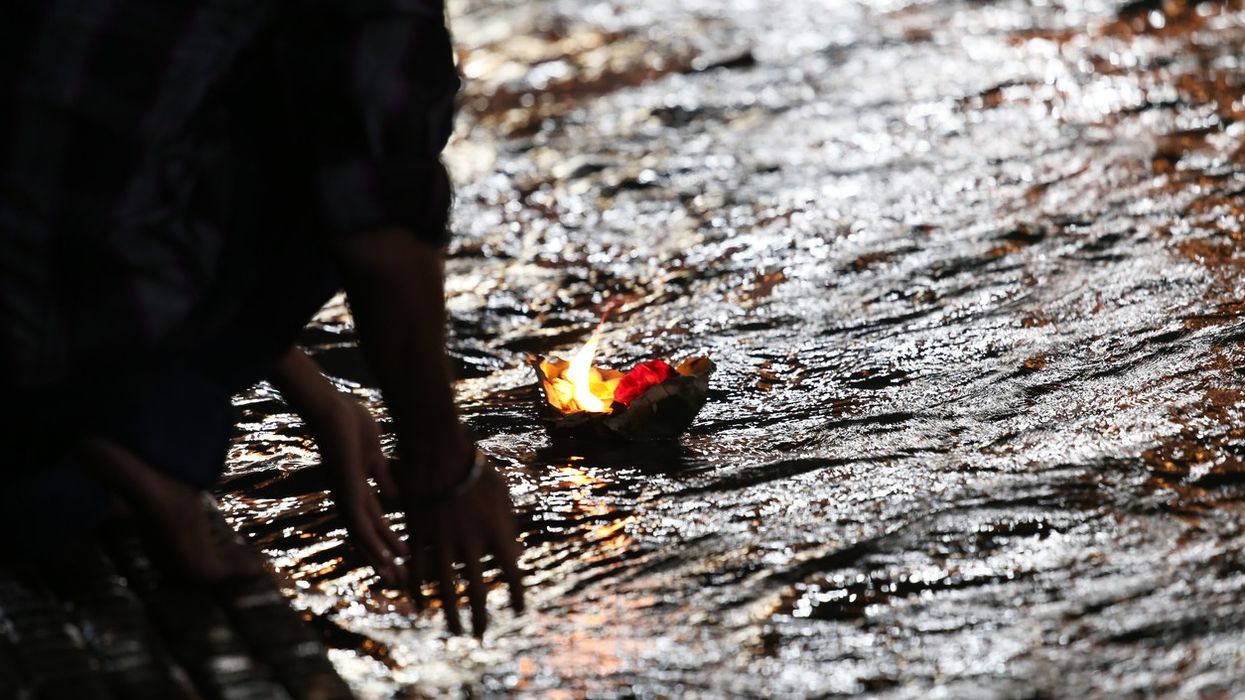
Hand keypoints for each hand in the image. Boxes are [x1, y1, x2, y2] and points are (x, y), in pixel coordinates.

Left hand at [311, 396, 408, 587]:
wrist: (332, 410)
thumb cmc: (351, 425)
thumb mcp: (375, 456)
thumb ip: (384, 476)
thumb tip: (396, 495)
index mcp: (358, 490)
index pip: (375, 523)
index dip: (389, 543)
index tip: (405, 559)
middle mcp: (350, 499)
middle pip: (368, 537)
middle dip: (385, 559)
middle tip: (400, 581)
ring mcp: (346, 497)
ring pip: (364, 537)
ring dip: (380, 559)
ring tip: (396, 578)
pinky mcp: (347, 492)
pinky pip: (360, 523)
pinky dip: (374, 542)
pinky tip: (387, 557)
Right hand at [400, 452, 524, 636]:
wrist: (437, 450)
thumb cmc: (475, 468)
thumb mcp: (502, 495)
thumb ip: (509, 526)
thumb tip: (514, 554)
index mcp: (497, 531)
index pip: (512, 573)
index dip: (517, 595)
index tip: (518, 611)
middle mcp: (471, 543)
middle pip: (478, 591)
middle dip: (480, 617)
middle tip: (480, 635)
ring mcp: (443, 542)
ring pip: (446, 589)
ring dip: (451, 613)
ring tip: (454, 631)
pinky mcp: (420, 536)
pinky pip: (419, 571)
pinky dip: (420, 591)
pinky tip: (422, 606)